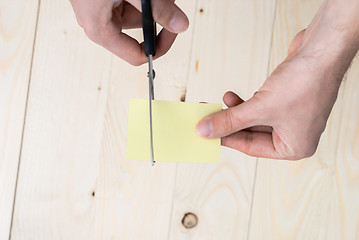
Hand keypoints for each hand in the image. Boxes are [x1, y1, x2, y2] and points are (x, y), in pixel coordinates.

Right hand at [70, 0, 188, 65]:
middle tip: (169, 0)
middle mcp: (98, 24)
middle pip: (140, 29)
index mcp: (100, 31)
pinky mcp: (102, 0)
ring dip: (151, 2)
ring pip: (137, 12)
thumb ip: (158, 8)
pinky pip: (129, 2)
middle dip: (157, 13)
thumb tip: (180, 25)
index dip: (160, 46)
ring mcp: (100, 10)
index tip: (173, 30)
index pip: (137, 55)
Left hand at [196, 30, 347, 159]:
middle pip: (251, 133)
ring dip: (235, 111)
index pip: (251, 148)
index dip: (226, 139)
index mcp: (294, 147)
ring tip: (220, 102)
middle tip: (208, 118)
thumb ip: (230, 121)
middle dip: (229, 123)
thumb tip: (205, 130)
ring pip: (254, 119)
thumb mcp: (260, 108)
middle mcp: (294, 135)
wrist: (323, 51)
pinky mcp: (286, 100)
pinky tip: (231, 97)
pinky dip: (245, 103)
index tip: (206, 135)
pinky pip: (260, 107)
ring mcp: (291, 117)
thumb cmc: (304, 83)